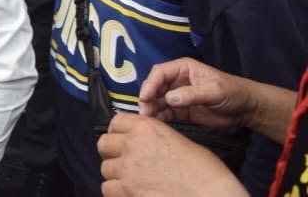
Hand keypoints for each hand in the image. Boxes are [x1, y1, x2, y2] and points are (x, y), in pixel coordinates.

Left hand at [98, 113, 247, 196]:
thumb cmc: (207, 176)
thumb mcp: (183, 143)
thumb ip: (157, 138)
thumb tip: (147, 144)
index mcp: (148, 129)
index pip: (116, 122)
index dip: (119, 132)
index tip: (122, 139)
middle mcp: (133, 146)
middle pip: (104, 144)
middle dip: (112, 153)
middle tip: (125, 161)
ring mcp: (127, 170)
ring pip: (105, 168)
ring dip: (116, 174)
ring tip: (133, 180)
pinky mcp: (126, 191)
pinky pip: (107, 189)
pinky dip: (116, 191)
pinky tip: (130, 192)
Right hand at [138, 57, 249, 129]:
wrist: (246, 109)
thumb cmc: (233, 92)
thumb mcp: (214, 90)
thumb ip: (192, 94)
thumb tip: (170, 98)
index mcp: (182, 69)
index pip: (160, 73)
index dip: (150, 84)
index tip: (145, 97)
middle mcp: (176, 81)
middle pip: (154, 87)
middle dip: (148, 99)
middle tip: (145, 112)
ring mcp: (177, 96)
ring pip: (157, 101)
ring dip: (151, 109)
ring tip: (149, 120)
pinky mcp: (181, 111)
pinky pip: (165, 113)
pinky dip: (159, 118)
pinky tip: (157, 124)